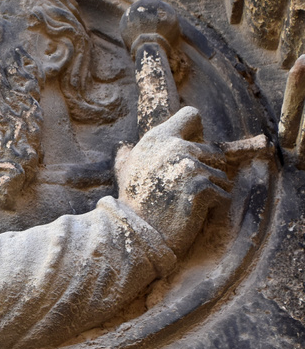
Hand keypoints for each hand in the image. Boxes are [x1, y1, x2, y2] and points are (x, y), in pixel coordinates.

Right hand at [116, 106, 230, 254]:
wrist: (137, 232)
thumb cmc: (132, 203)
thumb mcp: (126, 170)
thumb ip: (131, 154)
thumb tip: (125, 147)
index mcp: (157, 137)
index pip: (191, 115)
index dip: (196, 132)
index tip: (191, 150)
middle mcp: (175, 146)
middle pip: (214, 151)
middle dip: (206, 171)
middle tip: (185, 191)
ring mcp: (190, 166)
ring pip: (222, 176)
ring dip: (211, 191)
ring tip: (187, 204)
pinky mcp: (202, 187)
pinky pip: (223, 195)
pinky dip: (214, 207)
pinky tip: (193, 214)